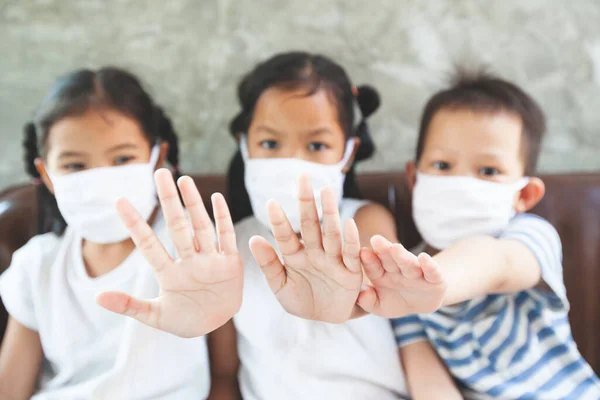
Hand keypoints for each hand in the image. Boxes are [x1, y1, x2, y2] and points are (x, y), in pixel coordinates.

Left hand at [96, 169, 242, 337]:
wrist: (215, 324)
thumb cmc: (184, 320)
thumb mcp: (155, 317)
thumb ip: (129, 306)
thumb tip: (97, 298)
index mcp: (168, 273)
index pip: (148, 244)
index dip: (135, 223)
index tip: (119, 201)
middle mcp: (188, 260)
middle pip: (177, 226)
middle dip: (169, 201)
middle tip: (160, 173)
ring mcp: (209, 260)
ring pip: (201, 227)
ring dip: (194, 204)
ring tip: (184, 180)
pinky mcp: (230, 263)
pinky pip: (226, 237)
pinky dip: (222, 218)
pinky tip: (216, 198)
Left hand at [248, 174, 361, 322]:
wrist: (325, 320)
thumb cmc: (301, 301)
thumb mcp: (280, 286)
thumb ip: (269, 264)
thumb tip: (253, 239)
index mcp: (295, 255)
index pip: (285, 235)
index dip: (279, 220)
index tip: (271, 202)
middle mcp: (314, 252)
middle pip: (310, 225)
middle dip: (307, 202)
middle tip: (304, 177)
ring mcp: (332, 260)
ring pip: (330, 233)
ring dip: (329, 212)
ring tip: (326, 191)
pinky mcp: (350, 271)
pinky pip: (349, 254)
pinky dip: (349, 240)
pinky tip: (348, 223)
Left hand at [357, 235, 445, 317]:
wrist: (421, 303)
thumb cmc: (396, 301)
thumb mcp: (380, 306)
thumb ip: (368, 301)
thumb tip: (360, 295)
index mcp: (381, 273)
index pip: (373, 266)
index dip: (368, 260)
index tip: (362, 252)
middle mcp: (398, 270)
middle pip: (390, 259)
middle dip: (383, 250)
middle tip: (376, 240)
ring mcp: (416, 273)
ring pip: (409, 264)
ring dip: (403, 256)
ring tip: (395, 247)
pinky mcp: (435, 279)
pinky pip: (432, 272)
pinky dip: (429, 265)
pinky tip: (424, 257)